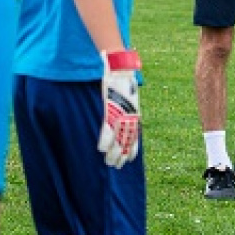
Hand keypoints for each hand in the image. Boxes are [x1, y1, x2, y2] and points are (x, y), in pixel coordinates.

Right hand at [97, 50, 141, 168]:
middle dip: (120, 156)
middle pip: (126, 144)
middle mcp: (129, 119)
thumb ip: (125, 108)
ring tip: (109, 162)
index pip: (134, 139)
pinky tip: (100, 149)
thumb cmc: (123, 81)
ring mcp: (120, 117)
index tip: (127, 159)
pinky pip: (107, 132)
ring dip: (113, 154)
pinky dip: (104, 142)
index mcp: (134, 116)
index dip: (131, 151)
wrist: (121, 70)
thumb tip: (122, 115)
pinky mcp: (111, 112)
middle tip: (115, 164)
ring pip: (117, 142)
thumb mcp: (128, 97)